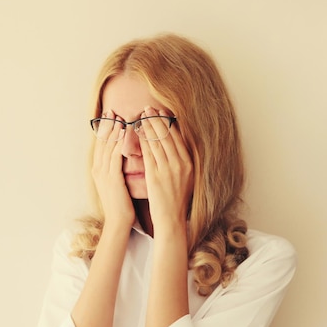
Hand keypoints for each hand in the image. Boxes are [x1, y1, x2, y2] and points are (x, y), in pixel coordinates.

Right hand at [92, 110, 134, 228]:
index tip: (109, 116)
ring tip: (118, 117)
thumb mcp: (116, 183)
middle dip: (107, 125)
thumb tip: (122, 157)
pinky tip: (124, 134)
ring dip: (113, 131)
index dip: (105, 129)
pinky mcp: (112, 178)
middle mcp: (98, 169)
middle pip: (101, 142)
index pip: (101, 145)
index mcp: (98, 170)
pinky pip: (115, 157)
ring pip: (108, 147)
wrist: (118, 222)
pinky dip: (119, 143)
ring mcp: (104, 173)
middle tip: (111, 111)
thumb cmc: (121, 204)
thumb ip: (116, 169)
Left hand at [139, 107, 193, 230]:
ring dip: (148, 126)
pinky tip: (137, 132)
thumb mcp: (186, 177)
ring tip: (141, 116)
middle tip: (148, 108)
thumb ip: (181, 161)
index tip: (161, 112)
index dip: (168, 122)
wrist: (171, 218)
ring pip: (157, 142)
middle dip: (157, 119)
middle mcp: (180, 164)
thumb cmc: (176, 199)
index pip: (178, 137)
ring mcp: (168, 170)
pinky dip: (143, 141)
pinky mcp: (156, 176)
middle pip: (167, 135)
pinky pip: (148, 153)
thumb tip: (175, 144)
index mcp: (189, 163)